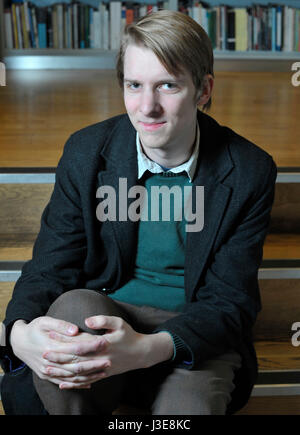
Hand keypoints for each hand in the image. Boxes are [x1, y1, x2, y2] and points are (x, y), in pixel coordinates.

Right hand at [10, 317, 107, 388]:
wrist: (18, 342)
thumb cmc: (34, 329)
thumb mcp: (44, 321)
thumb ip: (60, 325)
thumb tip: (75, 330)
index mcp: (50, 345)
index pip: (75, 347)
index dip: (90, 346)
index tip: (104, 343)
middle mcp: (49, 361)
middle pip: (75, 364)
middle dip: (93, 363)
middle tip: (109, 360)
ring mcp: (47, 371)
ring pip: (71, 377)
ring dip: (88, 375)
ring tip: (104, 371)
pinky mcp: (46, 376)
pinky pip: (64, 383)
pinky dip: (77, 384)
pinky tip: (90, 383)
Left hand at [43, 315, 173, 388]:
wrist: (142, 353)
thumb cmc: (129, 335)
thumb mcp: (119, 323)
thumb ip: (103, 320)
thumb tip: (86, 320)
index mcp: (103, 344)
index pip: (79, 343)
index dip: (64, 340)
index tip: (51, 335)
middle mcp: (100, 358)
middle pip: (75, 359)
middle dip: (58, 357)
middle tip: (43, 353)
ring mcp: (101, 369)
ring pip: (78, 373)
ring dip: (62, 371)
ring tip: (47, 369)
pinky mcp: (102, 376)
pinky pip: (86, 382)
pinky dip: (73, 384)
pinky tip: (62, 383)